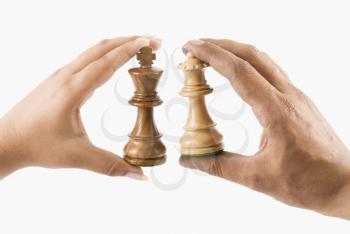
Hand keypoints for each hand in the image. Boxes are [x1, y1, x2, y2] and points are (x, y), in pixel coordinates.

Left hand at [0, 36, 160, 180]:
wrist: (7, 140)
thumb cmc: (37, 146)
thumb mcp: (77, 157)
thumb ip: (111, 165)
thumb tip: (140, 175)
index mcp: (72, 91)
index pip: (106, 62)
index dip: (130, 50)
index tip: (150, 42)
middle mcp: (66, 76)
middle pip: (102, 48)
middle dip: (130, 41)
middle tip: (154, 41)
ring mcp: (61, 75)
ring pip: (93, 51)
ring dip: (118, 44)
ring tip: (139, 45)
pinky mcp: (58, 79)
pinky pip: (85, 58)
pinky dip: (105, 53)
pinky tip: (113, 60)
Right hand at [180, 38, 349, 219]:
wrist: (345, 184)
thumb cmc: (308, 182)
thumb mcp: (258, 178)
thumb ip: (220, 166)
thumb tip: (190, 159)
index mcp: (277, 111)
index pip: (240, 72)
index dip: (212, 56)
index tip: (191, 47)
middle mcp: (288, 96)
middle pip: (252, 55)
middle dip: (221, 45)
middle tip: (195, 46)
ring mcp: (296, 96)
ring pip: (264, 60)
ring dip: (236, 51)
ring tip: (212, 54)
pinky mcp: (298, 101)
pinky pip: (271, 71)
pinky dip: (249, 63)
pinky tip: (238, 72)